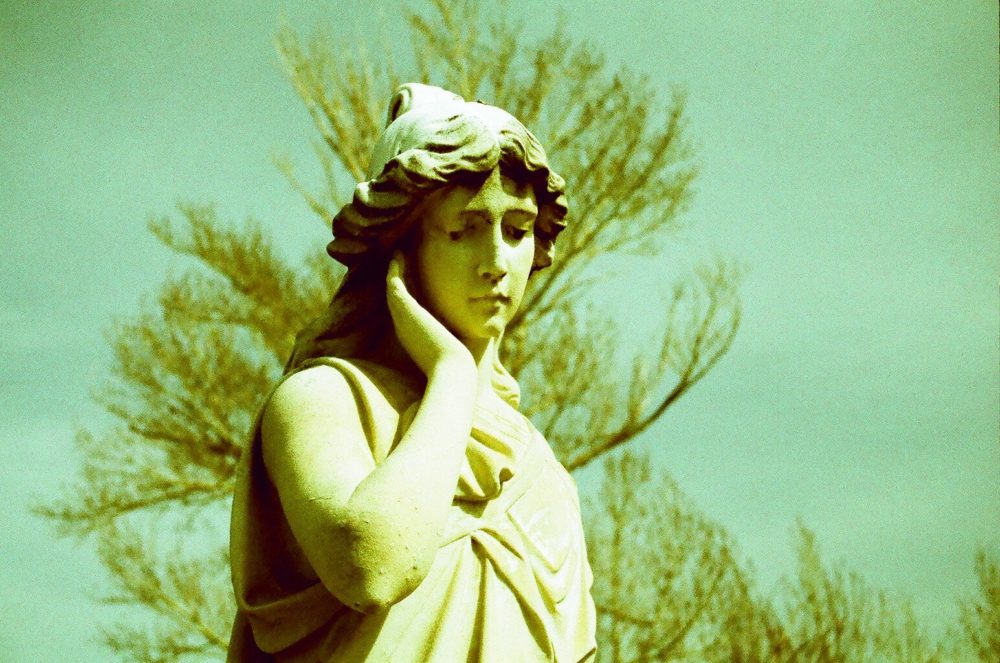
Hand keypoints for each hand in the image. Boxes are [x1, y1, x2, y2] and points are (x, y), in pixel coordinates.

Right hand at [386, 252, 474, 378]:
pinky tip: (397, 257)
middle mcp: (404, 325)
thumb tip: (467, 334)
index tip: (412, 280)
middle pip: (396, 298)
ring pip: (392, 289)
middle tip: (398, 262)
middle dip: (398, 280)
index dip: (408, 293)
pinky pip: (394, 284)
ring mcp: (402, 317)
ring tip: (396, 255)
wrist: (450, 369)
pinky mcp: (404, 308)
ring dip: (394, 271)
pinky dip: (394, 271)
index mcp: (413, 334)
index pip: (407, 310)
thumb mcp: (452, 345)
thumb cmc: (454, 362)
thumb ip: (454, 337)